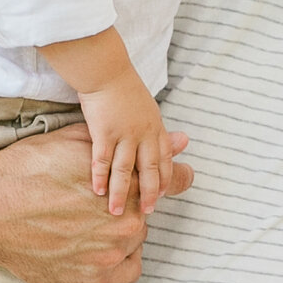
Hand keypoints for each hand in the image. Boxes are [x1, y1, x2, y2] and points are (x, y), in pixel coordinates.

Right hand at [0, 121, 188, 282]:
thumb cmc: (27, 168)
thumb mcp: (77, 143)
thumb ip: (132, 145)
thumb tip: (184, 140)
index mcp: (128, 187)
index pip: (170, 183)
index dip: (166, 180)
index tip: (159, 182)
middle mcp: (125, 225)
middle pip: (144, 216)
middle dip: (127, 209)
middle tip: (90, 204)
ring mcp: (108, 257)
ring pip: (132, 245)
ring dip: (118, 237)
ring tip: (82, 225)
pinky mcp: (90, 282)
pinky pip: (122, 273)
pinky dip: (112, 263)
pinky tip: (90, 248)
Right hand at [82, 65, 176, 218]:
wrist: (106, 71)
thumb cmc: (124, 88)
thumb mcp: (150, 109)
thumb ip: (162, 130)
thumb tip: (184, 141)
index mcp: (155, 127)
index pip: (164, 159)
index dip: (164, 178)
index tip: (161, 195)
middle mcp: (144, 133)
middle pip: (149, 169)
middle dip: (148, 193)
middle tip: (146, 211)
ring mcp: (124, 133)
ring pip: (125, 170)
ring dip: (121, 192)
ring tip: (116, 210)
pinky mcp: (104, 132)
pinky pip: (103, 160)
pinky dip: (100, 177)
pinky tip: (97, 191)